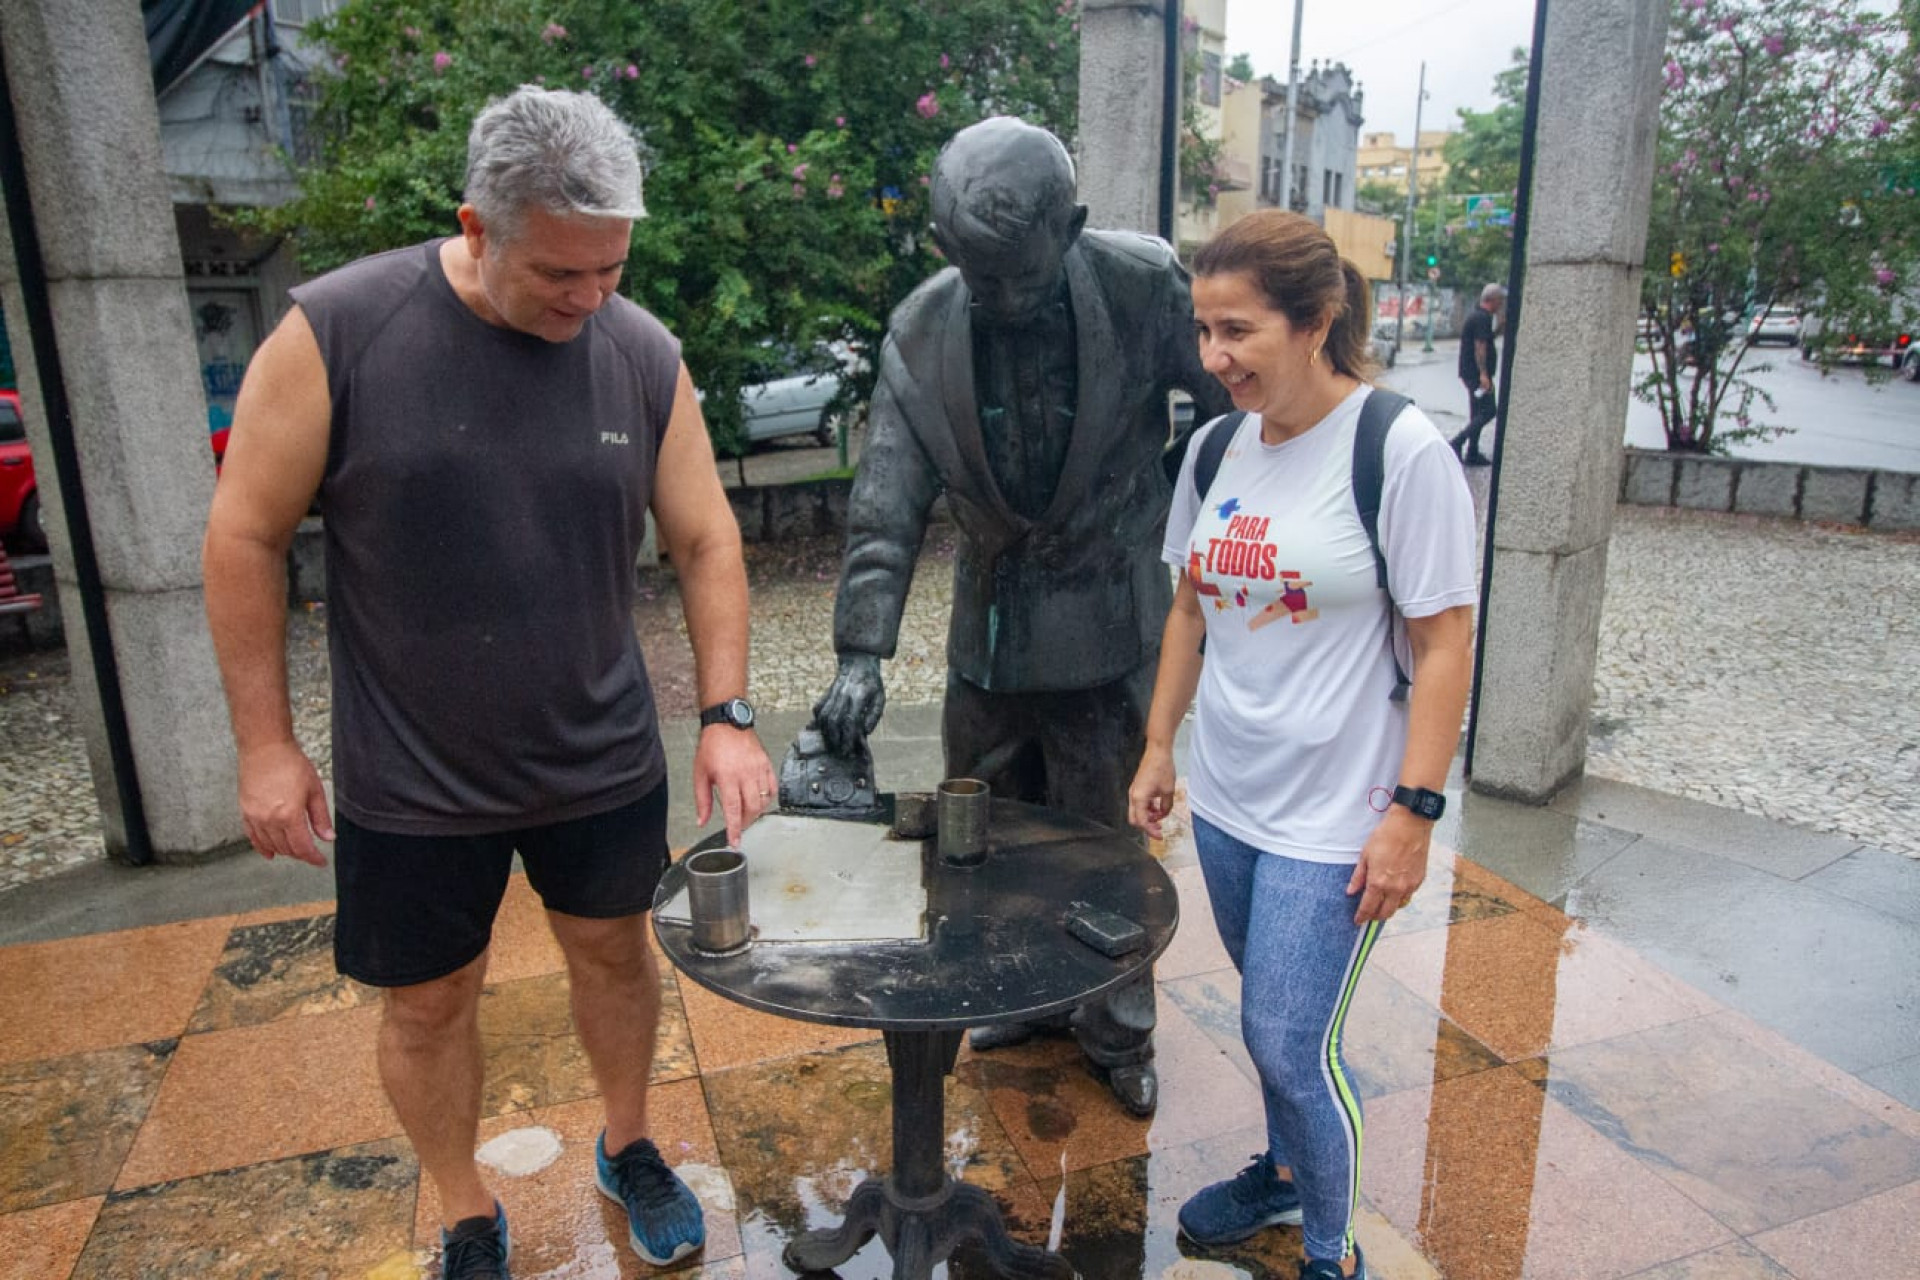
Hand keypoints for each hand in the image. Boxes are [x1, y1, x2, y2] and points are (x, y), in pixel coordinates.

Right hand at [237, 740, 332, 866]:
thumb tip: (328, 837)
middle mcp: (270, 820)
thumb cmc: (291, 763)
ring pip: (270, 845)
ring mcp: (255, 817)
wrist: (265, 748)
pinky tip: (269, 852)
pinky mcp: (245, 811)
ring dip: (283, 851)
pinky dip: (261, 847)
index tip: (321, 862)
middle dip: (300, 854)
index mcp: (289, 815)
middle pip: (286, 848)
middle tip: (310, 853)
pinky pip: (252, 836)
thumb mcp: (314, 789)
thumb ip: (320, 817)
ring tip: (294, 851)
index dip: (313, 858)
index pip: (303, 847)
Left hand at [693, 725, 776, 844]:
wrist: (726, 723)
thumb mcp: (700, 773)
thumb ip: (702, 800)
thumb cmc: (712, 746)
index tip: (735, 842)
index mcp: (727, 776)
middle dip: (745, 821)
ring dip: (756, 811)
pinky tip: (759, 799)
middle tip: (738, 825)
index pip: (733, 809)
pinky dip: (767, 797)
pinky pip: (772, 787)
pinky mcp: (766, 763)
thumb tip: (702, 821)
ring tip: (746, 811)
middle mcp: (745, 773)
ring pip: (763, 799)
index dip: (734, 829)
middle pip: (751, 808)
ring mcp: (758, 768)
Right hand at [812, 654, 884, 755]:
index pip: (851, 720)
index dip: (848, 737)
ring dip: (826, 733)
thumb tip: (865, 732)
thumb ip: (874, 716)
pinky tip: (822, 730)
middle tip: (839, 751)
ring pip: (824, 716)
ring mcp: (833, 693)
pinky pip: (818, 709)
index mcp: (859, 696)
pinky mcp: (826, 693)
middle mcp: (844, 695)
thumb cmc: (871, 684)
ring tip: (831, 744)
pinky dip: (818, 721)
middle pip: (835, 721)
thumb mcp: (880, 698)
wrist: (858, 663)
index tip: (848, 750)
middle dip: (836, 739)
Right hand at [1126, 745, 1178, 840]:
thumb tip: (1163, 814)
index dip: (1151, 831)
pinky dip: (1147, 809)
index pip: (1142, 821)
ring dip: (1147, 817)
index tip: (1160, 836)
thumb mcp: (1168, 791)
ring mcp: (1134, 792)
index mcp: (1139, 798)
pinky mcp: (1137, 788)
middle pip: (1134, 819)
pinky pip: (1139, 804)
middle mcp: (1133, 796)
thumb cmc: (1162, 769)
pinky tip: (1157, 807)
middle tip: (1159, 829)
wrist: (1157, 752)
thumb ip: (1166, 807)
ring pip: (1136, 812)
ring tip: (1160, 816)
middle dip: (1146, 826)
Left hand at [1347, 806, 1430, 924]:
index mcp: (1378, 882)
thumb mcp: (1365, 855)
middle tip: (1368, 915)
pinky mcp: (1419, 880)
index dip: (1362, 917)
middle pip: (1384, 913)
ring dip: (1388, 908)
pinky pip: (1408, 896)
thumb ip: (1358, 877)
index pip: (1368, 908)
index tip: (1358, 921)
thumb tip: (1351, 892)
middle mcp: (1395, 888)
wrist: (1410, 825)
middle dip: (1375, 917)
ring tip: (1381, 903)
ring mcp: (1409, 886)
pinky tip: (1394, 891)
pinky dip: (1399, 897)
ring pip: (1398, 907)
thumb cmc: (1385, 836)